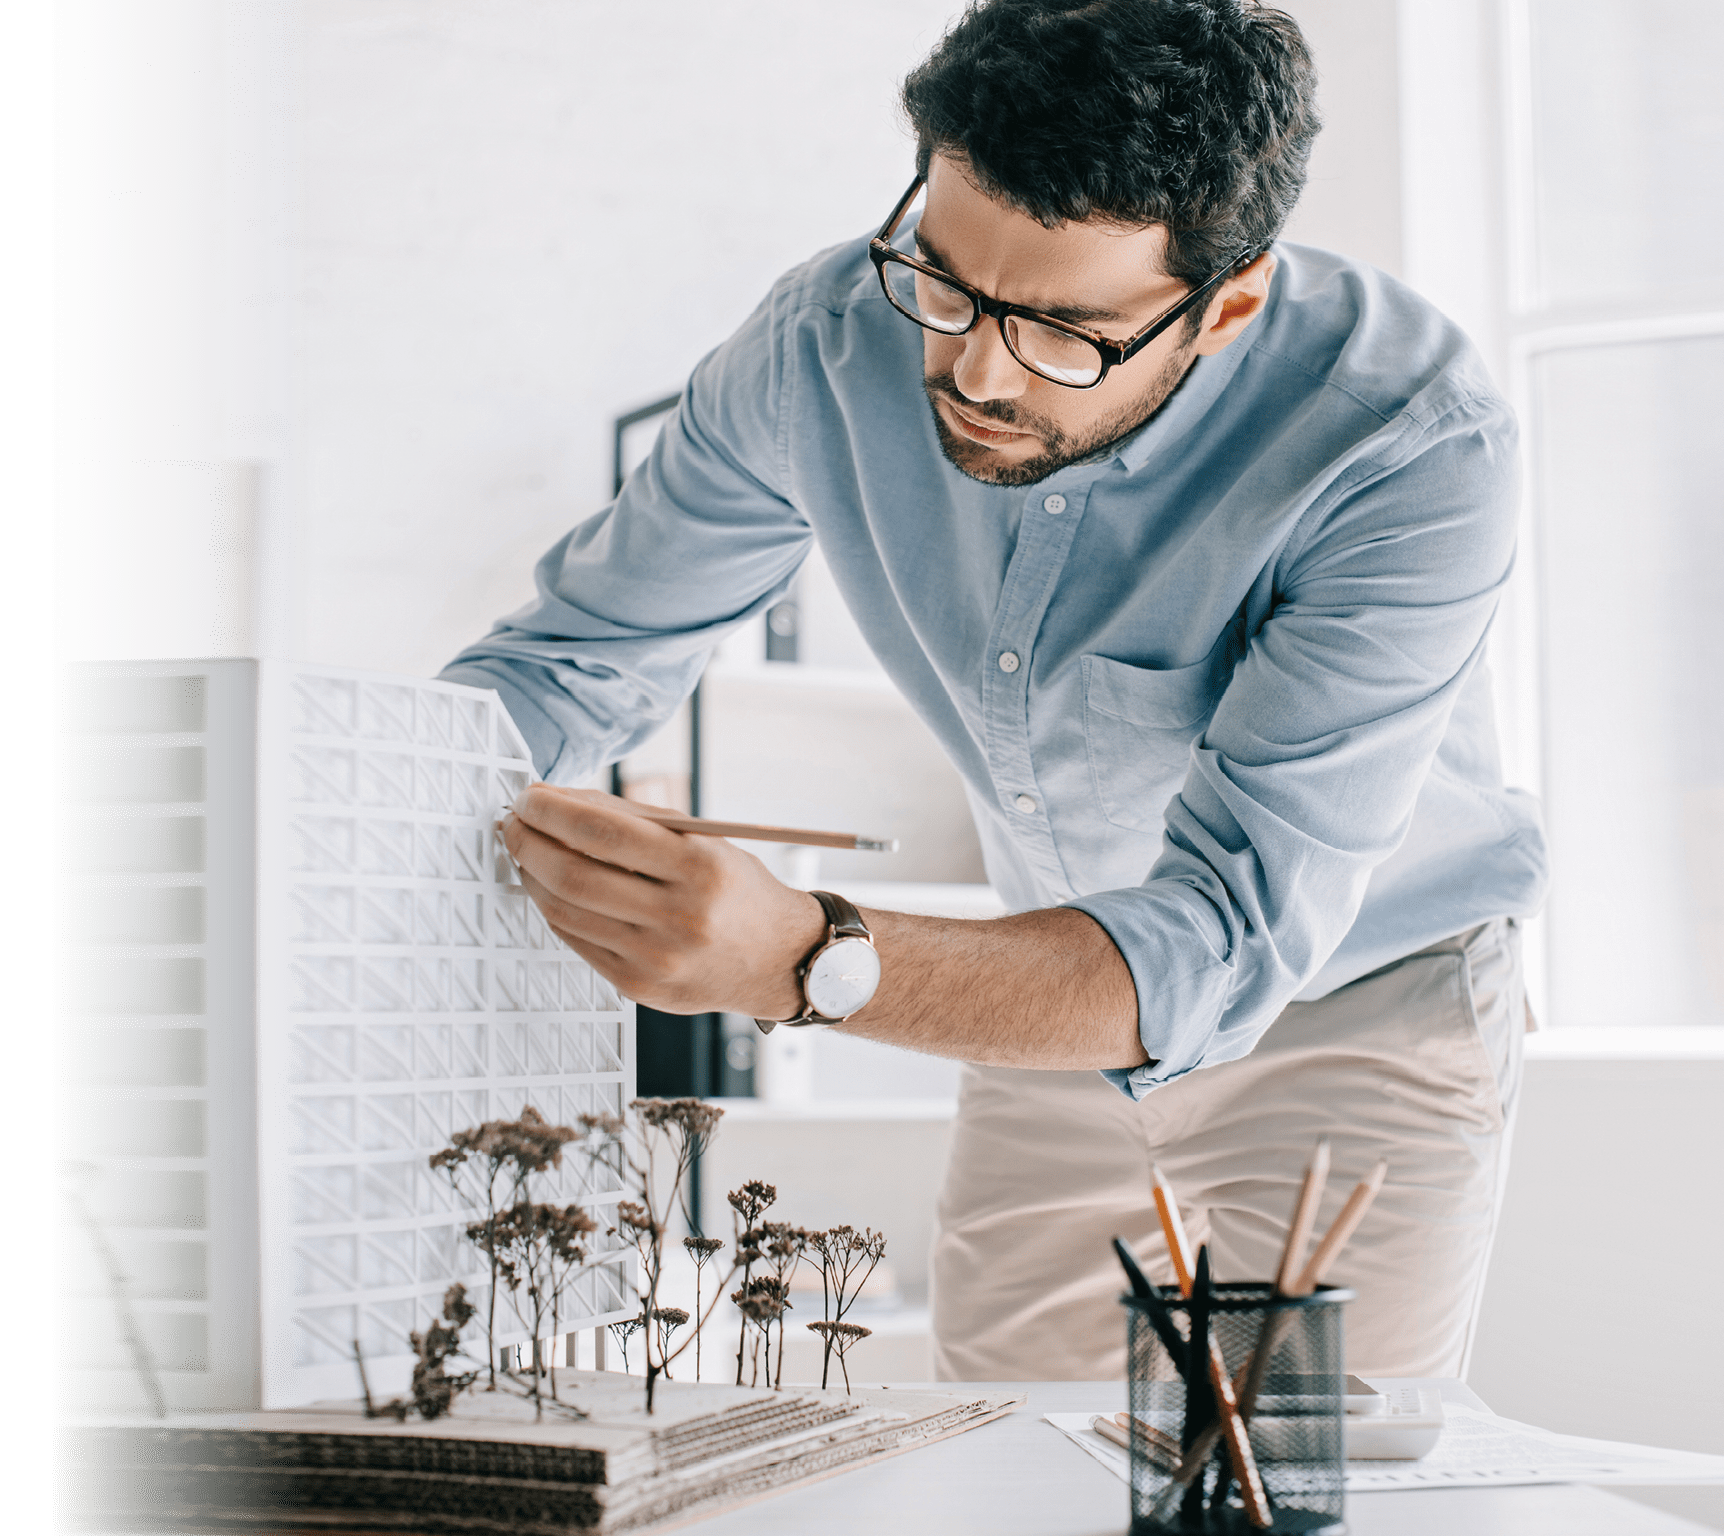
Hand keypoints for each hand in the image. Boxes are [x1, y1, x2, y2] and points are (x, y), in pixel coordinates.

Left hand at [499, 785, 826, 1019]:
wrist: (778, 959)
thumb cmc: (736, 890)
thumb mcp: (703, 842)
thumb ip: (636, 820)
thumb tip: (561, 800)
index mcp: (699, 867)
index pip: (601, 830)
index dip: (552, 809)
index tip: (530, 795)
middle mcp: (678, 916)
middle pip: (572, 873)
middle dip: (528, 840)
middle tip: (514, 821)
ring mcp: (656, 957)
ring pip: (564, 909)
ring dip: (531, 874)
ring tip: (526, 851)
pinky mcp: (638, 985)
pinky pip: (575, 940)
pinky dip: (552, 907)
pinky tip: (550, 887)